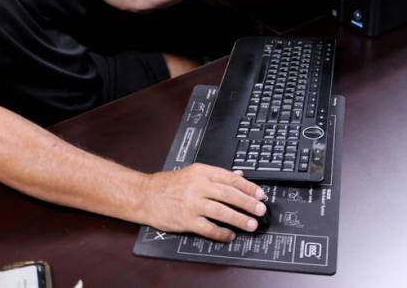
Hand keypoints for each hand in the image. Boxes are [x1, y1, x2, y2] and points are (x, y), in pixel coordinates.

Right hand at [139, 164, 266, 241]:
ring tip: (251, 224)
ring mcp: (192, 203)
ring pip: (221, 211)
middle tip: (261, 209)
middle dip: (248, 203)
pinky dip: (221, 232)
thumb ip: (217, 175)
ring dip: (239, 219)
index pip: (231, 178)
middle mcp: (198, 186)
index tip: (260, 194)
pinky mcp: (186, 220)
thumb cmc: (169, 184)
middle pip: (229, 194)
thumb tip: (239, 176)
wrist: (146, 195)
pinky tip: (229, 235)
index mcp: (202, 172)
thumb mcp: (194, 172)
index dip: (248, 187)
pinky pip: (208, 227)